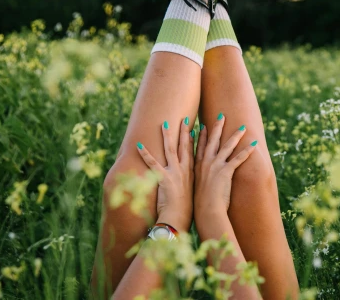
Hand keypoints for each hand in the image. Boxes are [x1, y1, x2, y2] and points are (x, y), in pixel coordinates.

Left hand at [136, 118, 193, 233]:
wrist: (180, 220)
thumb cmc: (187, 213)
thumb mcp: (193, 197)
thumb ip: (190, 188)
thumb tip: (188, 187)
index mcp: (193, 174)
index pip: (196, 152)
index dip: (198, 139)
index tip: (200, 127)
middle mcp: (185, 171)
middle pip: (186, 147)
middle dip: (186, 131)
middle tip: (186, 119)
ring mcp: (175, 173)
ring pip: (171, 150)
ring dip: (168, 136)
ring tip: (165, 124)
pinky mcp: (164, 178)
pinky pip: (152, 163)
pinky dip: (145, 154)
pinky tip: (138, 145)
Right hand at [194, 115, 256, 226]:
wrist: (205, 211)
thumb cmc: (200, 205)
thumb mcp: (195, 190)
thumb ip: (199, 183)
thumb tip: (202, 184)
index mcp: (197, 167)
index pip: (199, 147)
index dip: (201, 136)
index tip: (201, 126)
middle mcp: (205, 163)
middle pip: (212, 141)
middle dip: (217, 127)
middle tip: (221, 115)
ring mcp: (215, 166)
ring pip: (227, 146)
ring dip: (236, 135)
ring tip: (243, 127)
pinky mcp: (225, 172)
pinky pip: (239, 158)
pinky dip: (247, 151)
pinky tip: (254, 144)